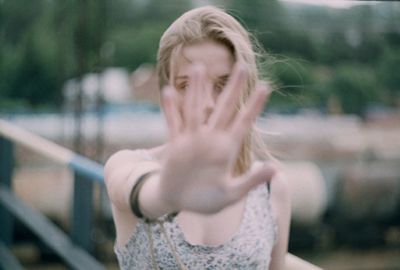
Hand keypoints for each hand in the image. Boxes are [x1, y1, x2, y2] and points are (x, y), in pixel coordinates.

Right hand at [158, 64, 274, 213]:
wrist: (179, 202)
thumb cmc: (206, 201)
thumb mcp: (231, 194)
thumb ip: (251, 181)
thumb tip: (275, 169)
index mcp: (227, 150)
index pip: (243, 122)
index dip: (254, 106)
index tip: (265, 87)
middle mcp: (211, 140)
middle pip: (224, 108)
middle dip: (233, 88)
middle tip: (242, 66)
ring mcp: (192, 140)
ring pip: (195, 109)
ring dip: (196, 90)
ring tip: (198, 68)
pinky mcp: (176, 145)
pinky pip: (173, 123)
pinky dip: (171, 109)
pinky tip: (169, 92)